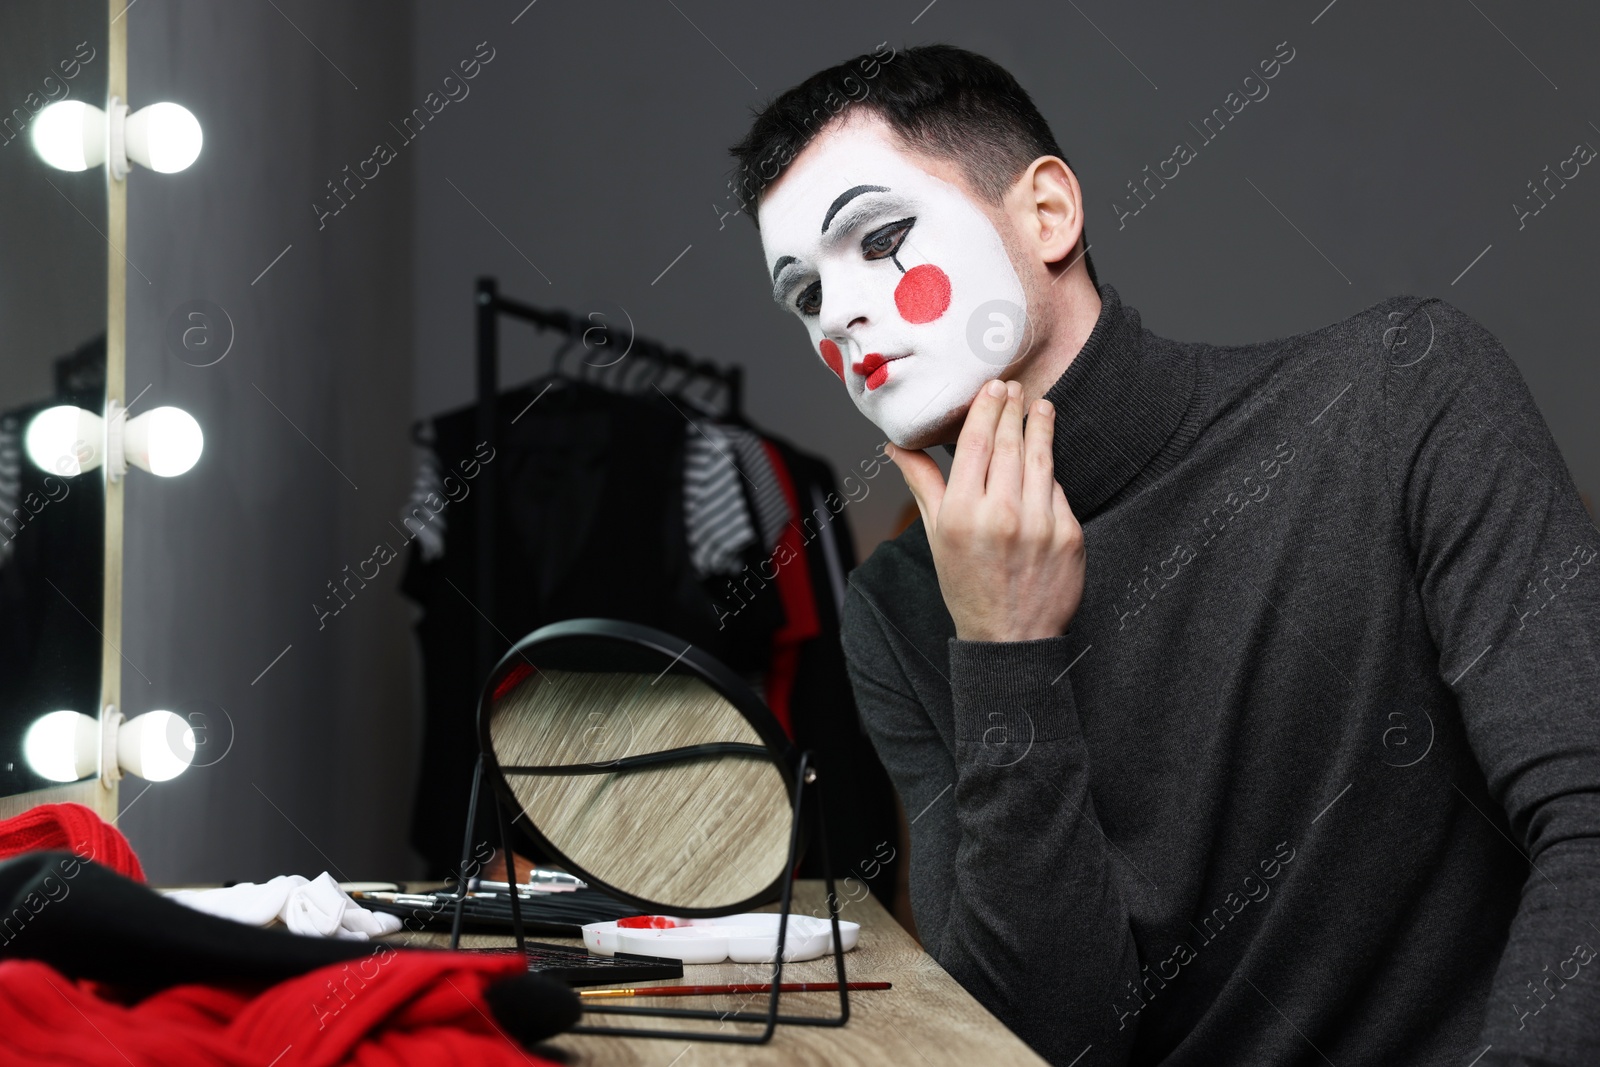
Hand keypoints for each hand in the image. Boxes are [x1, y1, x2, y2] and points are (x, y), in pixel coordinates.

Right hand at [887, 379, 1084, 642]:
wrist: (1011, 638)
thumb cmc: (967, 586)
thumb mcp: (935, 536)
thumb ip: (922, 484)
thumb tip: (896, 446)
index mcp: (962, 514)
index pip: (975, 444)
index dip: (986, 409)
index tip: (993, 387)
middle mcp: (1002, 515)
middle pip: (1009, 444)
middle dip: (1013, 409)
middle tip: (1016, 387)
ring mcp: (1040, 524)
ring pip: (1041, 460)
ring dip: (1041, 427)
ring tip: (1041, 406)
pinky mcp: (1070, 534)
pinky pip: (1059, 490)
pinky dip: (1051, 472)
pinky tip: (1047, 457)